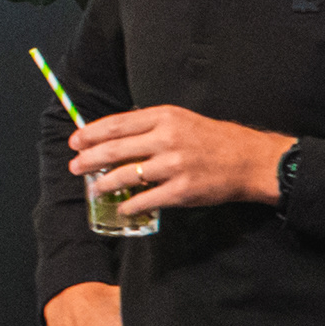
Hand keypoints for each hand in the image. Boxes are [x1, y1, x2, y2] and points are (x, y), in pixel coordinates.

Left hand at [67, 106, 285, 211]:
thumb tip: (115, 137)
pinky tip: (123, 207)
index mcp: (165, 117)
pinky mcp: (181, 190)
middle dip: (89, 159)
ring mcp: (173, 166)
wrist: (248, 160)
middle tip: (75, 166)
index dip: (91, 134)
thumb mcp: (182, 120)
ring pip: (126, 176)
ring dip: (104, 184)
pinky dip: (130, 205)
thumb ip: (151, 126)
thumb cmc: (213, 139)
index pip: (117, 124)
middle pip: (115, 149)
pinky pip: (145, 199)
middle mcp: (167, 139)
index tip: (76, 141)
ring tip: (94, 187)